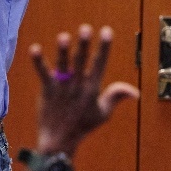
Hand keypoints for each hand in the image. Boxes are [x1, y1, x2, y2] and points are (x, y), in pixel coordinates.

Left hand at [29, 25, 138, 155]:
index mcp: (92, 90)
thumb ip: (116, 97)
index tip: (107, 31)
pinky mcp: (47, 91)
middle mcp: (77, 87)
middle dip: (83, 46)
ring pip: (62, 67)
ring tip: (63, 37)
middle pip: (80, 63)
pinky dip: (38, 62)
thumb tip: (136, 92)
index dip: (104, 48)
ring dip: (63, 52)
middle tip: (85, 29)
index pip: (100, 65)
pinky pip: (42, 74)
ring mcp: (61, 89)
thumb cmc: (82, 126)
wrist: (59, 141)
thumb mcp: (103, 113)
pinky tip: (35, 48)